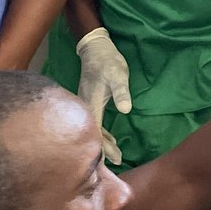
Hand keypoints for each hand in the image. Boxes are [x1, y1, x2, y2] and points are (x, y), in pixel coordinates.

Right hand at [76, 27, 131, 164]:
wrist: (95, 48)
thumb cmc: (107, 61)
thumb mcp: (118, 74)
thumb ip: (121, 91)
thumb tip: (125, 109)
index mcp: (91, 104)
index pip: (96, 132)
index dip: (105, 148)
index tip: (116, 159)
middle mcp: (85, 107)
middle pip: (92, 134)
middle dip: (104, 150)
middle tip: (119, 161)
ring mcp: (86, 105)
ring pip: (92, 130)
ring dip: (103, 143)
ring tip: (115, 156)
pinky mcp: (90, 102)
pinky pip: (95, 123)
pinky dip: (102, 134)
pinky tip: (110, 139)